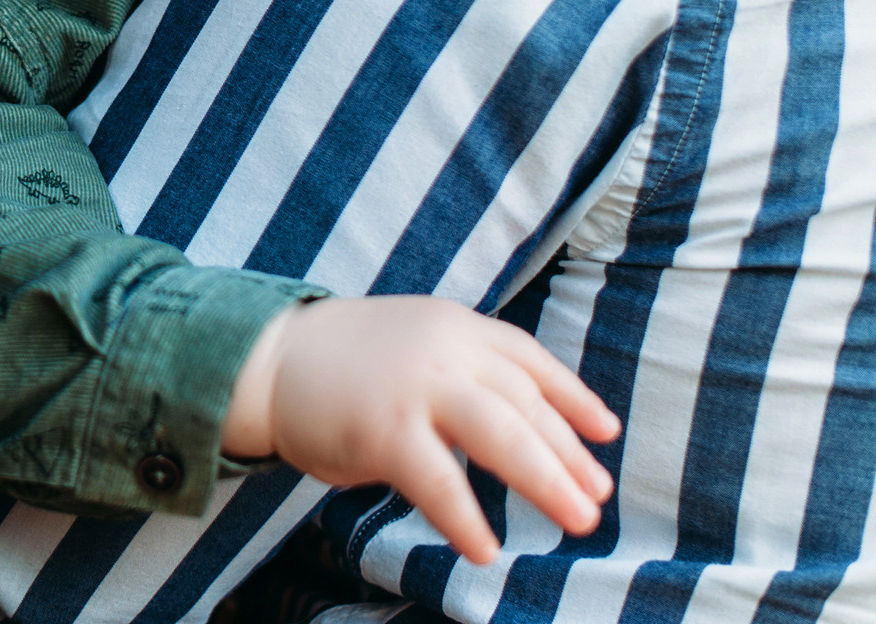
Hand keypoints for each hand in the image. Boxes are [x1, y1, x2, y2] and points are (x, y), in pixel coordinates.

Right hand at [222, 296, 620, 563]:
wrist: (270, 359)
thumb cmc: (347, 361)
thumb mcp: (418, 342)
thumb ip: (467, 370)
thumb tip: (527, 427)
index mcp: (457, 326)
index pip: (530, 362)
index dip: (572, 399)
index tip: (605, 433)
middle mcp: (446, 351)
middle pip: (525, 405)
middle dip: (568, 456)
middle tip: (597, 499)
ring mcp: (416, 389)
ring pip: (501, 436)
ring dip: (545, 481)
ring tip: (576, 522)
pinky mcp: (384, 431)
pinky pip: (440, 482)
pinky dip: (467, 518)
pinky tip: (486, 549)